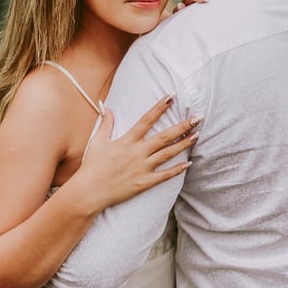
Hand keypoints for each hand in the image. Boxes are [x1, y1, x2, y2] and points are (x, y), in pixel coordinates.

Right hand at [76, 95, 199, 208]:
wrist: (89, 191)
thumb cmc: (92, 166)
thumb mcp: (97, 141)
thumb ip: (105, 123)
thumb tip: (105, 106)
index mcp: (127, 140)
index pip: (147, 120)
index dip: (159, 107)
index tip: (171, 97)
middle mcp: (138, 152)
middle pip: (164, 136)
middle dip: (182, 126)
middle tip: (198, 118)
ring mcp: (142, 167)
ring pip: (168, 154)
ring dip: (184, 144)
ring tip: (197, 135)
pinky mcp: (144, 182)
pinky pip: (164, 175)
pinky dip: (177, 169)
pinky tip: (188, 163)